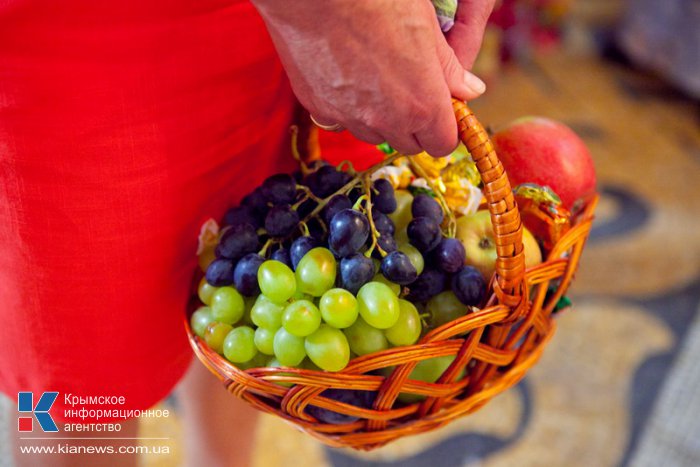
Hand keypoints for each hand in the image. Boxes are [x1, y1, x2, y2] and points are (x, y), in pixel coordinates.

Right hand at [252, 0, 491, 155]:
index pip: (443, 144)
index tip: (442, 112)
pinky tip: (348, 76)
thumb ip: (449, 69)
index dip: (445, 128)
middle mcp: (386, 121)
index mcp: (422, 105)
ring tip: (376, 79)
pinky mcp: (321, 110)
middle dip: (415, 126)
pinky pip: (343, 121)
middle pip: (409, 144)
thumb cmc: (375, 2)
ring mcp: (351, 119)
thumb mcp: (426, 28)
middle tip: (411, 91)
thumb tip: (470, 89)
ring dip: (381, 119)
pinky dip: (349, 108)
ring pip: (375, 134)